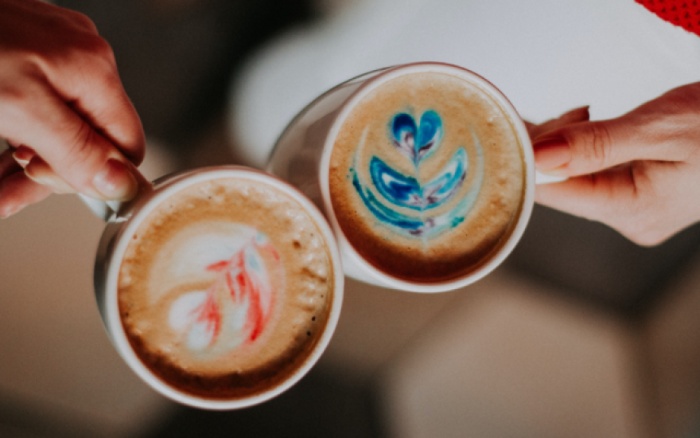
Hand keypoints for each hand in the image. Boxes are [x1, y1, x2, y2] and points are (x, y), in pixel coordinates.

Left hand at [0, 0, 144, 217]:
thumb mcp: (21, 109)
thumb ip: (77, 150)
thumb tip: (121, 184)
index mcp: (94, 71)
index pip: (127, 146)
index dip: (97, 178)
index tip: (56, 189)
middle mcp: (82, 61)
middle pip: (91, 141)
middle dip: (52, 174)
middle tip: (12, 191)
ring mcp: (54, 57)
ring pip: (60, 131)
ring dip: (28, 167)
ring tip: (0, 189)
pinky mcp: (27, 59)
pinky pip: (37, 113)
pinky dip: (17, 139)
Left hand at [532, 82, 699, 245]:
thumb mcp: (661, 127)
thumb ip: (597, 144)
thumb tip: (539, 155)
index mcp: (634, 211)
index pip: (554, 191)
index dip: (528, 158)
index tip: (514, 127)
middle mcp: (629, 219)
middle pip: (560, 185)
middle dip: (550, 146)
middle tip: (571, 111)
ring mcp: (631, 210)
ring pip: (572, 177)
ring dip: (566, 143)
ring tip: (586, 114)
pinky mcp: (633, 195)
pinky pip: (589, 173)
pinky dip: (580, 147)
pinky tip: (588, 125)